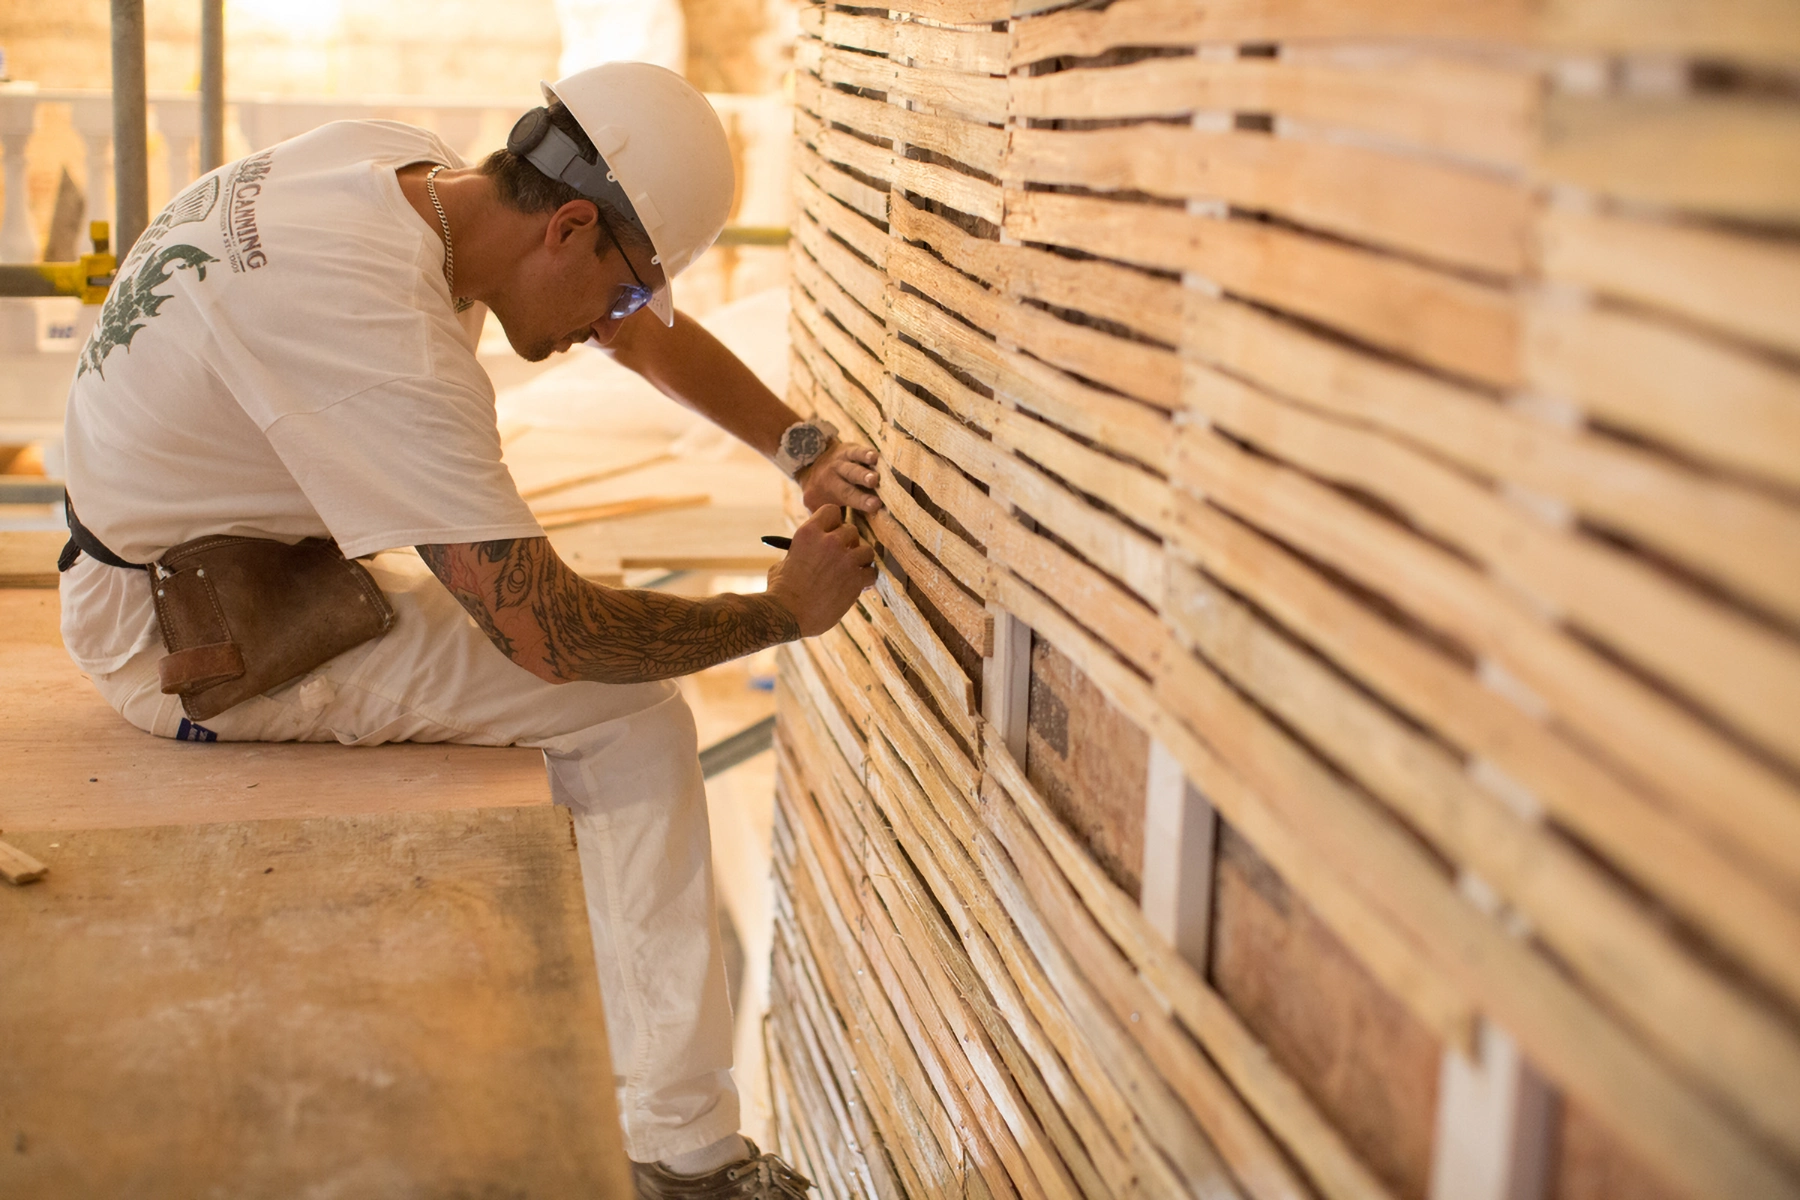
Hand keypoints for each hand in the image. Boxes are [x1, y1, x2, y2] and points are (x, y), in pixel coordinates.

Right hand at [765, 505, 877, 635]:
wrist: (787, 614)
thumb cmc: (781, 591)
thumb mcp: (785, 561)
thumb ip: (801, 553)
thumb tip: (808, 553)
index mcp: (809, 532)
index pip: (831, 511)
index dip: (834, 522)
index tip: (832, 532)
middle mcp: (829, 541)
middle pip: (852, 530)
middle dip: (849, 542)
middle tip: (843, 555)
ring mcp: (845, 560)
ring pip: (866, 551)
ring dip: (860, 560)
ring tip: (852, 571)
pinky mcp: (856, 580)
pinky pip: (871, 573)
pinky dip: (866, 579)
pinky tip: (857, 586)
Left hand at [796, 440, 882, 514]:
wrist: (808, 457)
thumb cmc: (820, 488)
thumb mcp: (816, 504)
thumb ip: (827, 520)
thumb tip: (841, 542)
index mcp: (828, 492)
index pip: (844, 501)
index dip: (859, 506)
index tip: (873, 511)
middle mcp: (835, 477)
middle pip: (848, 489)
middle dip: (862, 495)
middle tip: (876, 503)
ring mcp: (842, 462)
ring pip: (853, 468)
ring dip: (864, 474)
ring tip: (875, 479)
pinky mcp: (849, 449)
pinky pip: (857, 451)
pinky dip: (865, 453)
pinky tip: (874, 457)